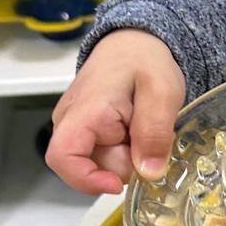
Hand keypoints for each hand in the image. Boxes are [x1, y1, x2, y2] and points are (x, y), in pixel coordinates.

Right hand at [46, 30, 184, 194]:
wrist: (135, 42)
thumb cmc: (145, 60)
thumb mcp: (162, 92)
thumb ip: (154, 132)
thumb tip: (149, 173)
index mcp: (84, 111)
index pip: (63, 158)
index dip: (87, 180)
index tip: (119, 183)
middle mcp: (70, 121)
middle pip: (93, 167)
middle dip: (128, 162)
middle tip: (150, 132)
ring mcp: (76, 127)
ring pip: (103, 163)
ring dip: (130, 155)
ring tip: (142, 125)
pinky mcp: (86, 132)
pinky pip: (106, 155)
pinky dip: (127, 150)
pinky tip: (136, 130)